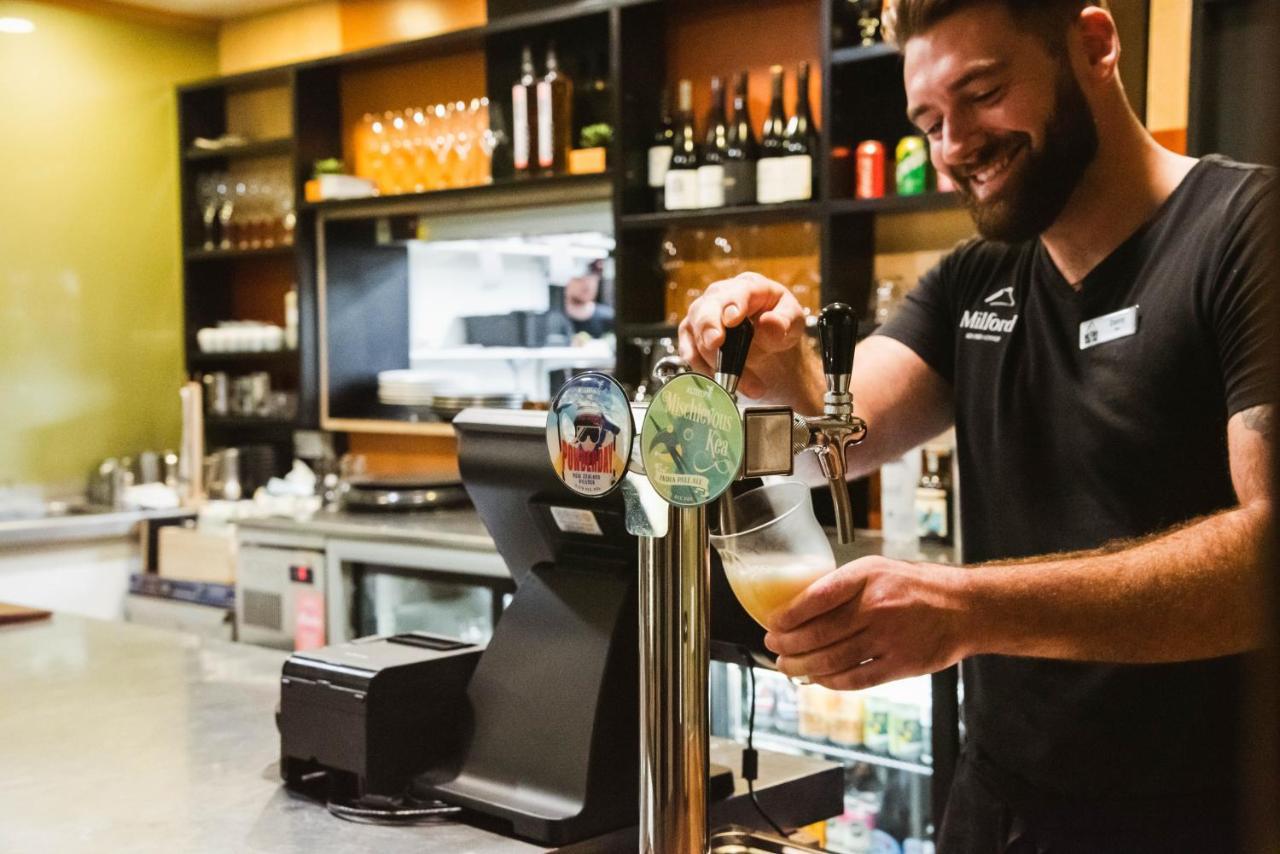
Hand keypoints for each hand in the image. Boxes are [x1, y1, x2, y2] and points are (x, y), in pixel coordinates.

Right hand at [676, 272, 820, 406]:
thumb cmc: (781, 330)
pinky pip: (688, 350)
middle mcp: (722, 296)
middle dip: (708, 326)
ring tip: (739, 381)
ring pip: (694, 331)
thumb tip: (767, 322)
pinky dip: (701, 368)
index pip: (739, 291)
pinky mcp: (693, 334)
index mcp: (750, 287)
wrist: (771, 352)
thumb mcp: (793, 325)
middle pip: (706, 306)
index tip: (732, 319)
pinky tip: (719, 381)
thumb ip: (783, 324)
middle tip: (715, 344)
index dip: (733, 303)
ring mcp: (703, 314)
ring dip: (712, 359)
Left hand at [764, 556, 972, 689]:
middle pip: (817, 633)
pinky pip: (855, 679)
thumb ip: (843, 584)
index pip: (814, 598)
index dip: (787, 615)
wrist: (965, 607)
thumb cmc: (917, 586)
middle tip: (773, 646)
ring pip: (831, 659)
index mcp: (866, 577)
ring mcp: (888, 638)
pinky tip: (818, 678)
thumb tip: (801, 604)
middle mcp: (876, 607)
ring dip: (802, 666)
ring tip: (786, 665)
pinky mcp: (900, 665)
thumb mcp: (878, 568)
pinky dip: (831, 682)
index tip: (772, 622)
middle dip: (787, 644)